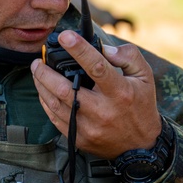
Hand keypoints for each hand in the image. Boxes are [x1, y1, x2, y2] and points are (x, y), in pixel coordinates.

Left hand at [31, 30, 161, 159]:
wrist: (141, 146)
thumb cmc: (141, 106)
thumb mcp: (144, 76)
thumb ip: (127, 56)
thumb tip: (104, 48)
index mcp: (119, 92)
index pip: (96, 67)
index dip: (79, 49)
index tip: (65, 36)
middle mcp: (103, 111)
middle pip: (65, 89)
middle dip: (46, 72)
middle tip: (38, 60)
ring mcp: (89, 127)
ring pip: (56, 104)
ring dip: (42, 86)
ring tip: (37, 72)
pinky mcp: (80, 139)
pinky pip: (55, 119)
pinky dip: (46, 103)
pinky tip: (44, 92)